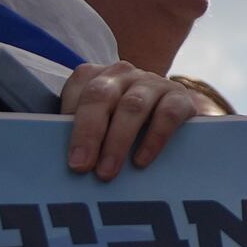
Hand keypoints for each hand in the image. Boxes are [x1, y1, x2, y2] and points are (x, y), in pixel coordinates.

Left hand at [60, 61, 200, 178]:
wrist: (175, 113)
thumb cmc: (127, 124)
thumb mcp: (103, 123)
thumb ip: (84, 135)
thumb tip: (65, 164)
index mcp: (97, 77)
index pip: (77, 91)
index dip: (68, 119)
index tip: (65, 152)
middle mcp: (123, 74)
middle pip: (100, 96)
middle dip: (88, 132)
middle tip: (81, 166)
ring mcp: (153, 82)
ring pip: (132, 106)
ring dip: (117, 141)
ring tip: (107, 172)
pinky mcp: (180, 97)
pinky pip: (167, 115)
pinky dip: (153, 139)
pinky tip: (141, 161)